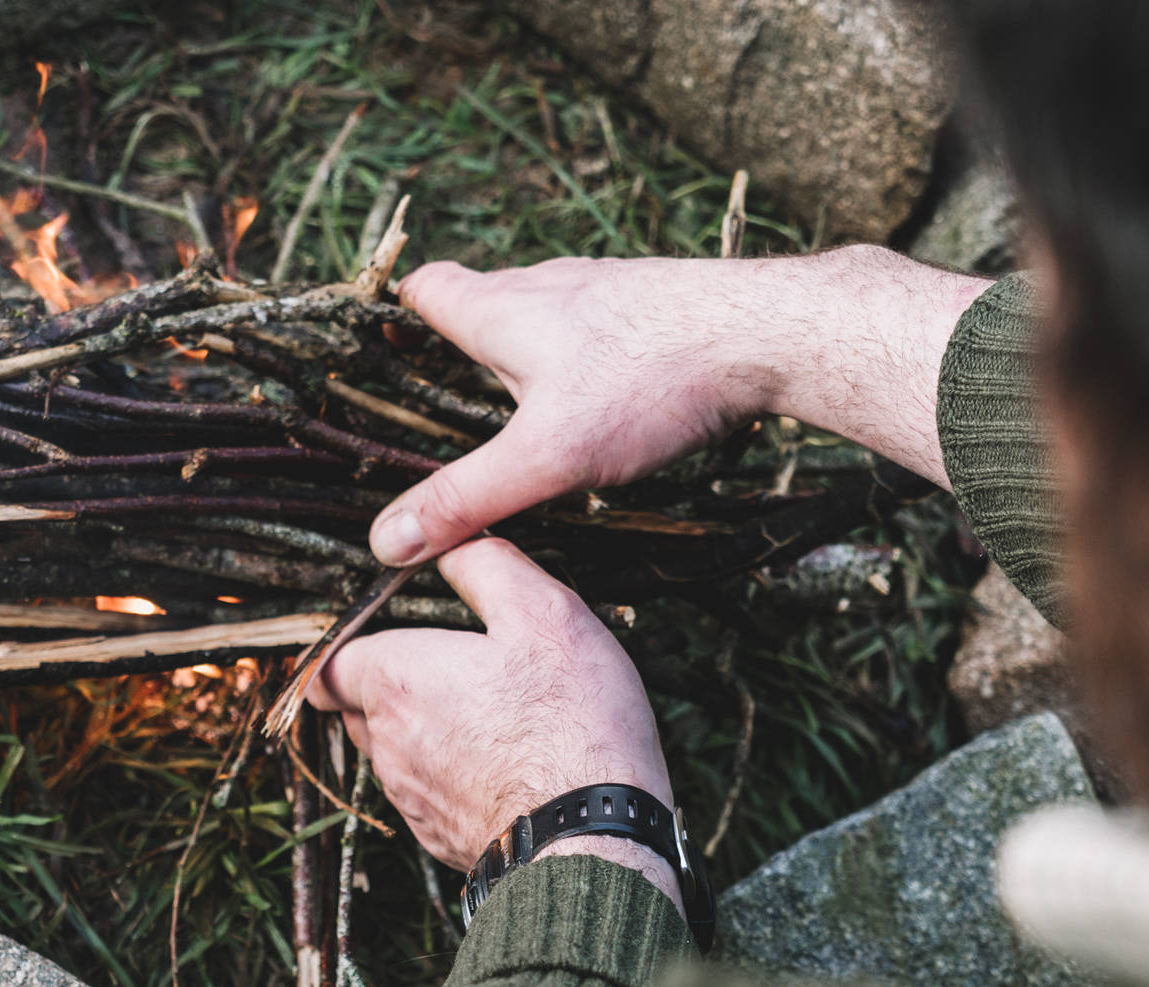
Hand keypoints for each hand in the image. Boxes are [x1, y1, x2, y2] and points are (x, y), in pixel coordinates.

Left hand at [308, 537, 678, 902]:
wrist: (594, 839)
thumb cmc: (571, 723)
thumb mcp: (544, 612)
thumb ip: (487, 565)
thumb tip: (453, 539)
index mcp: (397, 680)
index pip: (331, 661)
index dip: (353, 641)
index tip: (387, 629)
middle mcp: (388, 744)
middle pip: (362, 706)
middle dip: (393, 684)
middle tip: (456, 665)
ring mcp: (412, 799)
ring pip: (396, 751)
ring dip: (428, 729)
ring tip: (494, 714)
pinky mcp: (441, 838)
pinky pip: (431, 793)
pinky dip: (455, 773)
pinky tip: (509, 761)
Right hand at [370, 247, 990, 565]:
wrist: (769, 331)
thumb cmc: (651, 383)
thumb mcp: (548, 455)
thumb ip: (468, 498)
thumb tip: (386, 541)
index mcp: (505, 310)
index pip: (428, 290)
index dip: (396, 314)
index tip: (380, 348)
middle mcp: (550, 283)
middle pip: (482, 296)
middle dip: (458, 337)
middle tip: (445, 390)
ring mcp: (608, 286)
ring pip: (545, 305)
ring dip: (525, 340)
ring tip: (521, 395)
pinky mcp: (656, 300)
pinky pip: (601, 320)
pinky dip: (585, 348)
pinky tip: (608, 389)